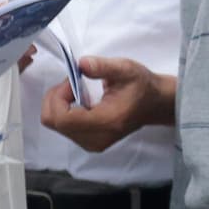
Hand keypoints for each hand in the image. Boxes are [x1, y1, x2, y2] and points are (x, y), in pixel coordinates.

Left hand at [43, 56, 174, 153]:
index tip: (71, 82)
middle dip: (56, 98)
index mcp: (106, 122)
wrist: (154, 104)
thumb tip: (81, 64)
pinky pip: (63, 128)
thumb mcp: (125, 69)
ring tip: (77, 92)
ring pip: (56, 125)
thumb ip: (102, 66)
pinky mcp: (90, 143)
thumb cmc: (141, 86)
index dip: (58, 97)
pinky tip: (79, 101)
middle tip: (72, 84)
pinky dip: (64, 111)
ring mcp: (93, 144)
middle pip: (54, 122)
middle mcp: (97, 138)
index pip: (62, 119)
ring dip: (59, 104)